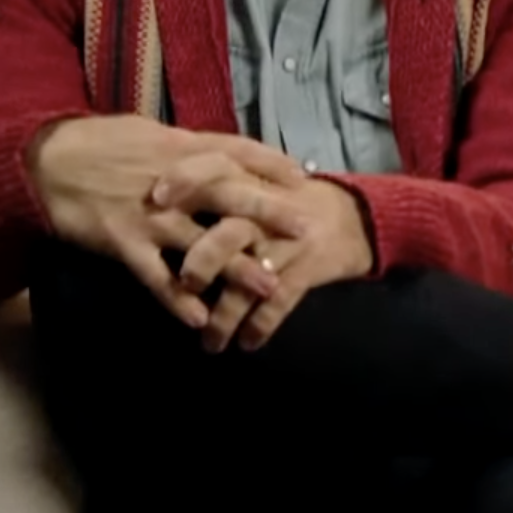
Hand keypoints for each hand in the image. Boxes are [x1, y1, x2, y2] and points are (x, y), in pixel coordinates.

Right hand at [26, 115, 312, 328]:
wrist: (43, 163)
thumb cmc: (95, 143)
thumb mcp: (145, 132)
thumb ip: (182, 147)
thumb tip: (212, 151)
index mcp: (178, 148)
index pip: (234, 150)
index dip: (270, 162)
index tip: (302, 176)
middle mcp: (172, 182)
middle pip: (230, 195)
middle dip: (270, 213)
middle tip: (306, 229)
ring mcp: (149, 215)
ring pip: (202, 242)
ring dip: (238, 267)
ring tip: (270, 287)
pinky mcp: (123, 242)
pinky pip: (156, 276)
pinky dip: (177, 299)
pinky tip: (199, 319)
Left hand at [150, 167, 373, 351]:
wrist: (356, 218)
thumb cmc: (292, 201)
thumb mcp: (259, 180)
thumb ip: (218, 184)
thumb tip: (159, 196)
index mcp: (250, 180)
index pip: (212, 169)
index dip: (183, 180)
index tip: (156, 200)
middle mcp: (266, 210)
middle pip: (228, 232)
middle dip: (203, 261)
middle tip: (183, 284)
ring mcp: (287, 242)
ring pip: (249, 281)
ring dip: (226, 317)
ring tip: (210, 343)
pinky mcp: (308, 269)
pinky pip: (278, 304)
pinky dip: (260, 327)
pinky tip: (248, 344)